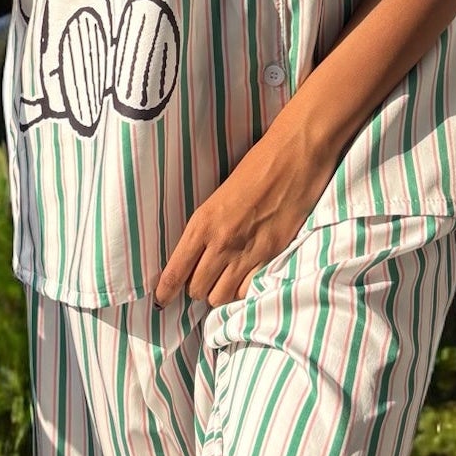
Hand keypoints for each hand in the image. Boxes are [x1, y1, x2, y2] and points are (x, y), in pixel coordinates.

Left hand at [154, 115, 334, 308]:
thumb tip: (198, 252)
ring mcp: (248, 251)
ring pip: (222, 296)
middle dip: (198, 289)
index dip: (165, 292)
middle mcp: (221, 242)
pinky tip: (247, 278)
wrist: (295, 155)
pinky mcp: (273, 255)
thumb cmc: (258, 165)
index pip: (175, 271)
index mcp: (202, 222)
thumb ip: (208, 226)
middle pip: (197, 289)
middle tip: (204, 280)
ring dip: (221, 292)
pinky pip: (250, 290)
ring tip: (226, 280)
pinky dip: (246, 290)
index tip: (160, 301)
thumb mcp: (220, 194)